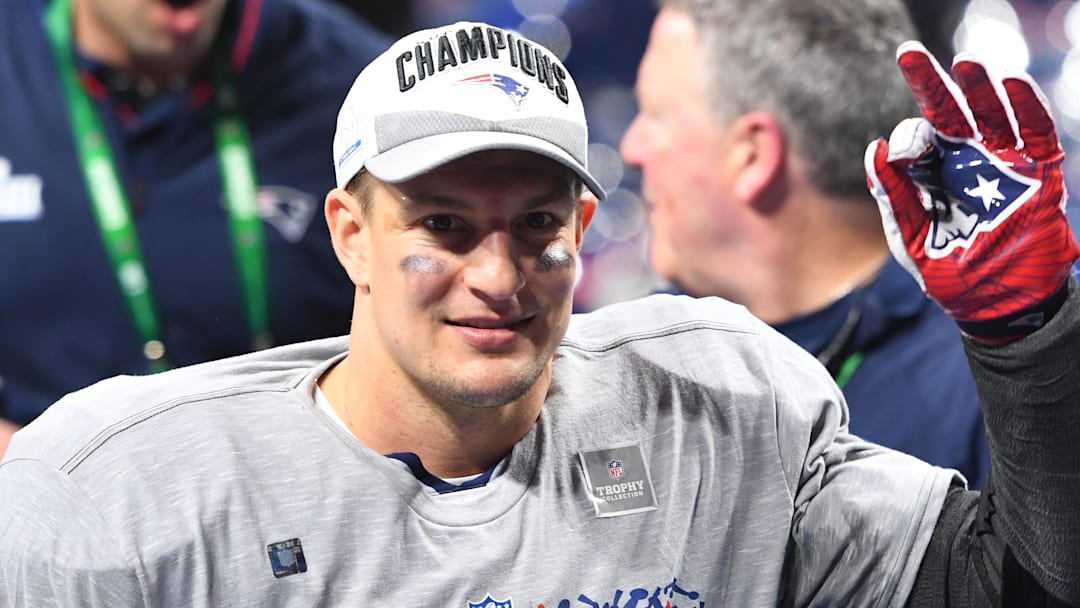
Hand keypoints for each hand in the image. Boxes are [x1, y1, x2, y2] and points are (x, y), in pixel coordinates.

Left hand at [865, 41, 1079, 341]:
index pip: (917, 137)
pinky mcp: (1038, 174)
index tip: (903, 151)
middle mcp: (967, 161)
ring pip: (991, 114)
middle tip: (908, 53)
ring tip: (964, 63)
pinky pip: (1035, 132)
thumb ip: (891, 195)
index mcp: (933, 173)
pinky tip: (1009, 82)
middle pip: (949, 111)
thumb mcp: (910, 237)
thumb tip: (873, 148)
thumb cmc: (948, 272)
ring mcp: (1004, 164)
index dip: (907, 136)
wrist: (995, 305)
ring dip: (979, 87)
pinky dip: (1025, 107)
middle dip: (930, 83)